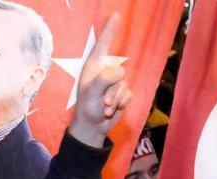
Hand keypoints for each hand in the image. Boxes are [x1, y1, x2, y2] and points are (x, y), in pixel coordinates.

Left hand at [68, 13, 131, 147]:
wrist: (93, 126)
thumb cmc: (87, 107)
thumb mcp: (91, 93)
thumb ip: (103, 80)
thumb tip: (120, 71)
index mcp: (94, 66)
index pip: (103, 44)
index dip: (110, 29)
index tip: (116, 14)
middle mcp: (105, 71)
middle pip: (119, 72)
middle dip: (112, 91)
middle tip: (102, 103)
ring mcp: (114, 82)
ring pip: (124, 86)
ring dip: (115, 100)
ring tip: (105, 108)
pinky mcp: (122, 92)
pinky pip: (129, 95)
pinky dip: (121, 104)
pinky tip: (112, 110)